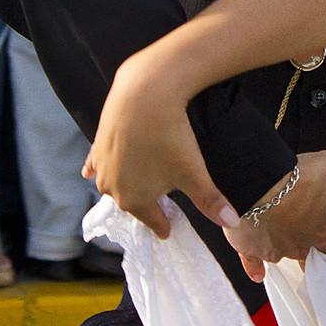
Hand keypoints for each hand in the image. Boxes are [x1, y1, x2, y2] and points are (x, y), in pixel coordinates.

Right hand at [84, 54, 239, 237]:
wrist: (145, 95)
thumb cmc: (170, 138)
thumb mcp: (194, 172)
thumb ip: (211, 201)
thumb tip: (232, 222)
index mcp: (135, 201)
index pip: (153, 221)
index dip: (164, 225)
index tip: (168, 229)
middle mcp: (112, 189)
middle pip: (133, 202)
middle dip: (145, 203)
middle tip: (159, 201)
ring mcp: (102, 167)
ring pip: (114, 184)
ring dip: (125, 186)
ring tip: (137, 183)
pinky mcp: (96, 145)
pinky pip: (96, 165)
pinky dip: (98, 169)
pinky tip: (93, 172)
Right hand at [225, 135, 325, 280]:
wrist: (259, 187)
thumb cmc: (297, 179)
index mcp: (318, 230)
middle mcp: (297, 244)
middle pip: (303, 255)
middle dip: (303, 253)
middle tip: (304, 256)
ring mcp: (273, 248)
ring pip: (278, 255)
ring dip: (277, 250)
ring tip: (276, 246)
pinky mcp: (248, 247)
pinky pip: (251, 261)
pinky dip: (253, 266)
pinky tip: (257, 273)